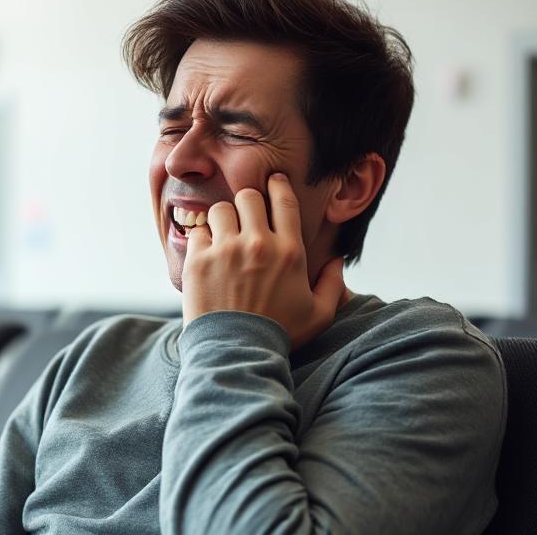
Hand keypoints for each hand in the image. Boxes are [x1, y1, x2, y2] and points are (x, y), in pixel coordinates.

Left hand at [182, 172, 344, 348]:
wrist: (236, 354)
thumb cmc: (279, 335)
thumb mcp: (319, 314)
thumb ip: (333, 284)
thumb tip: (338, 260)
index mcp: (289, 252)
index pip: (284, 200)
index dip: (278, 185)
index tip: (272, 182)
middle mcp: (258, 244)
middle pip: (249, 196)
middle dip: (247, 203)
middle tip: (245, 216)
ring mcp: (225, 250)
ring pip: (221, 209)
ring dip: (223, 219)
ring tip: (224, 236)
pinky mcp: (198, 261)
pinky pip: (198, 231)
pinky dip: (202, 239)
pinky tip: (207, 254)